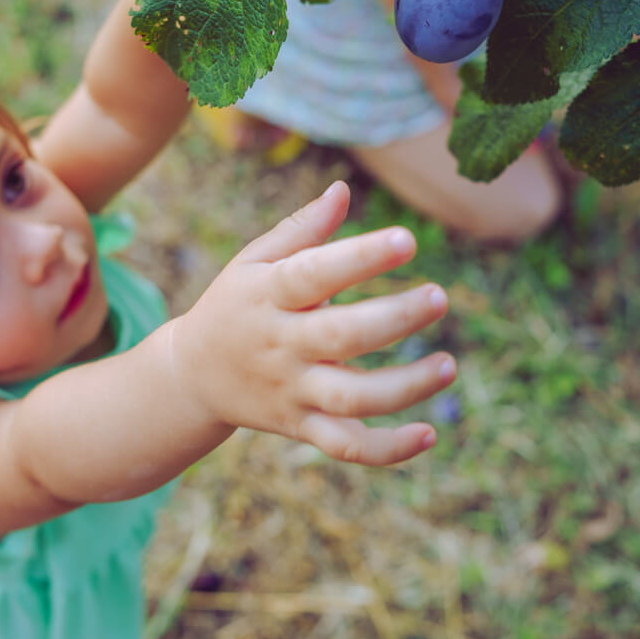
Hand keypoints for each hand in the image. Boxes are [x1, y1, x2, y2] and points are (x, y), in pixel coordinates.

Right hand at [165, 181, 455, 465]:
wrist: (191, 377)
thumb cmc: (236, 305)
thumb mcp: (253, 261)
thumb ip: (300, 229)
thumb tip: (342, 189)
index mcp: (268, 295)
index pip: (314, 273)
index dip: (360, 257)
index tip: (407, 239)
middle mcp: (280, 346)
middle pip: (342, 337)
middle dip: (395, 319)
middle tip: (438, 297)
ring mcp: (292, 391)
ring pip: (350, 399)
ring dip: (403, 387)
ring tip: (448, 366)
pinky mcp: (302, 426)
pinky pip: (346, 446)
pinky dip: (388, 449)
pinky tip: (429, 433)